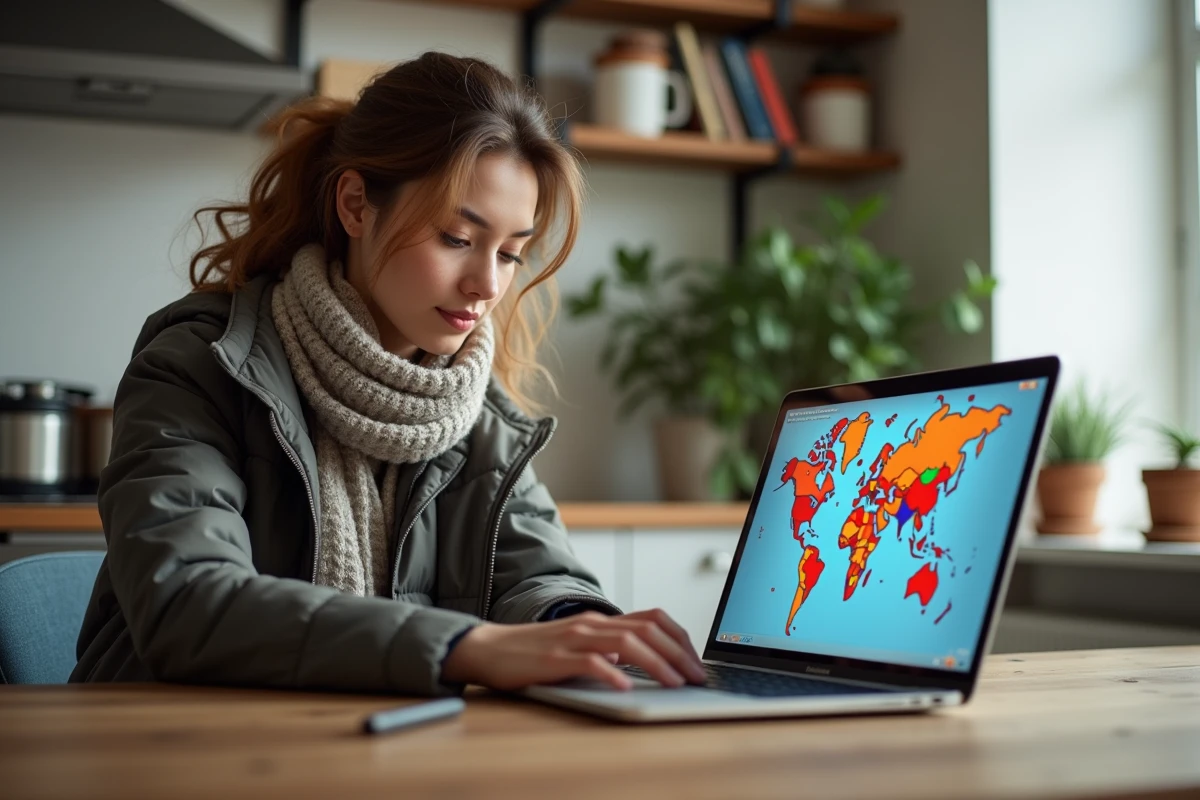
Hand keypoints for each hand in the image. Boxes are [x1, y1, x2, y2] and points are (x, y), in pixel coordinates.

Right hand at [441, 608, 705, 690]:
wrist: (490, 649)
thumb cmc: (535, 652)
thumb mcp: (580, 645)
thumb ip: (608, 649)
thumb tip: (642, 662)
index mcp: (601, 621)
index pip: (652, 617)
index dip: (680, 637)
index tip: (696, 661)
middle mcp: (592, 624)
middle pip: (647, 628)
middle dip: (678, 653)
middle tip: (696, 677)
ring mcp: (574, 639)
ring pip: (626, 642)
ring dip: (656, 663)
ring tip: (674, 683)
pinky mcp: (555, 658)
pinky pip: (589, 662)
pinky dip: (612, 673)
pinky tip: (626, 687)